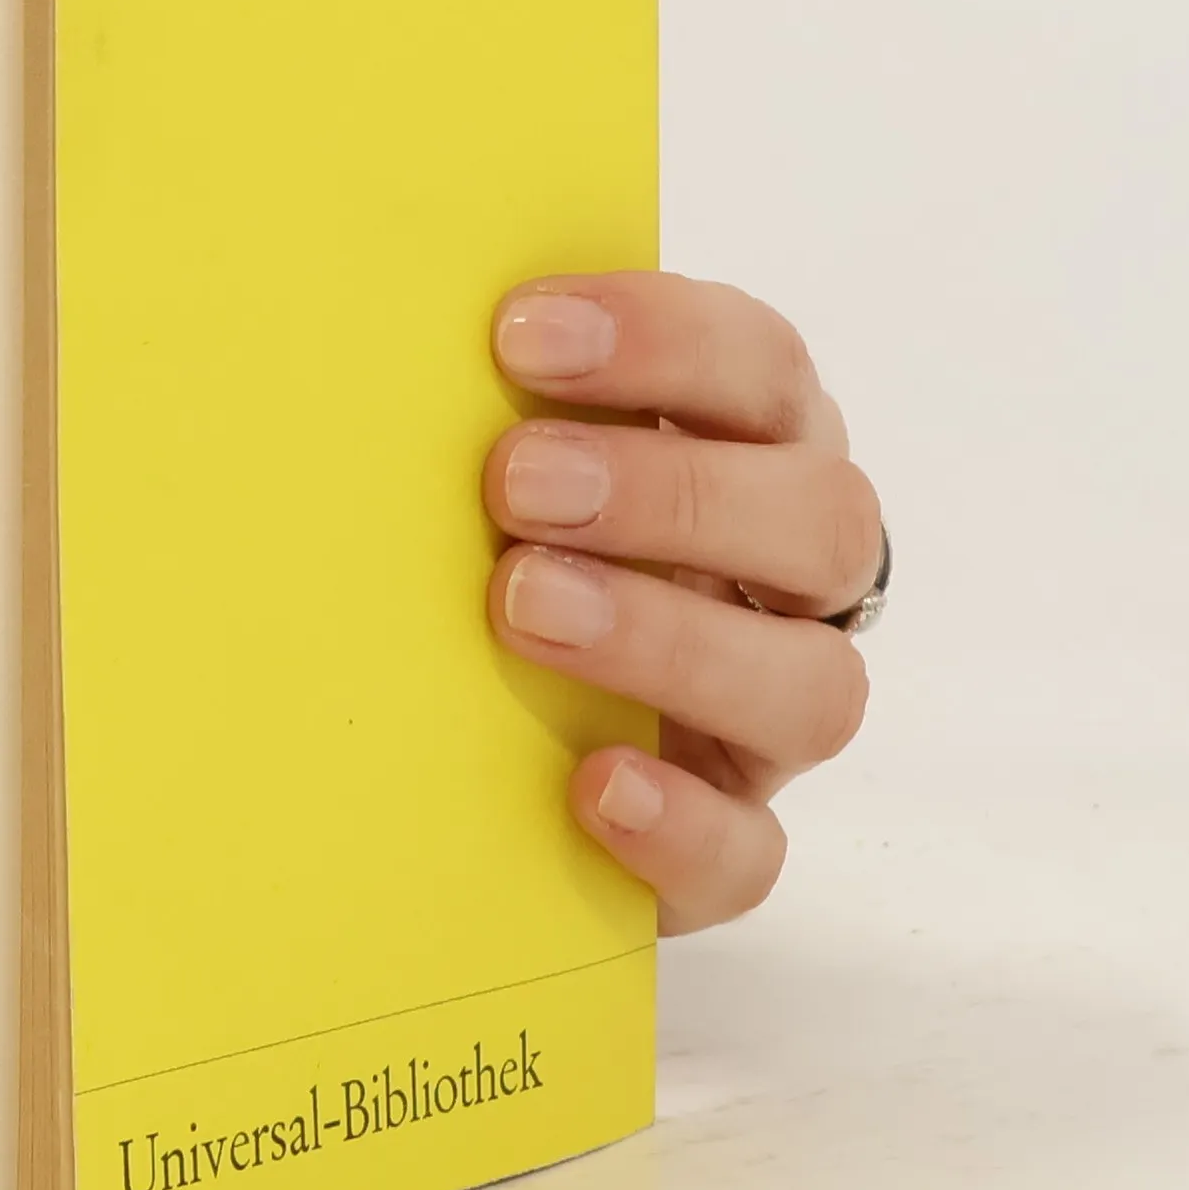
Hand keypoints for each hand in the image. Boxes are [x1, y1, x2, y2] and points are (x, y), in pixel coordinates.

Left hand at [483, 272, 880, 934]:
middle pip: (823, 522)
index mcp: (748, 455)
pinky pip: (753, 855)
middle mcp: (786, 583)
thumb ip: (478, 402)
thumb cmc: (489, 548)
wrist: (465, 741)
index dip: (666, 340)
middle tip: (516, 484)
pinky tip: (590, 783)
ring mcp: (767, 721)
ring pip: (814, 688)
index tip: (519, 334)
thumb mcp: (493, 463)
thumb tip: (366, 339)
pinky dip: (682, 823)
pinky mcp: (727, 840)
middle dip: (673, 493)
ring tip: (524, 609)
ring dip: (672, 640)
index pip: (761, 369)